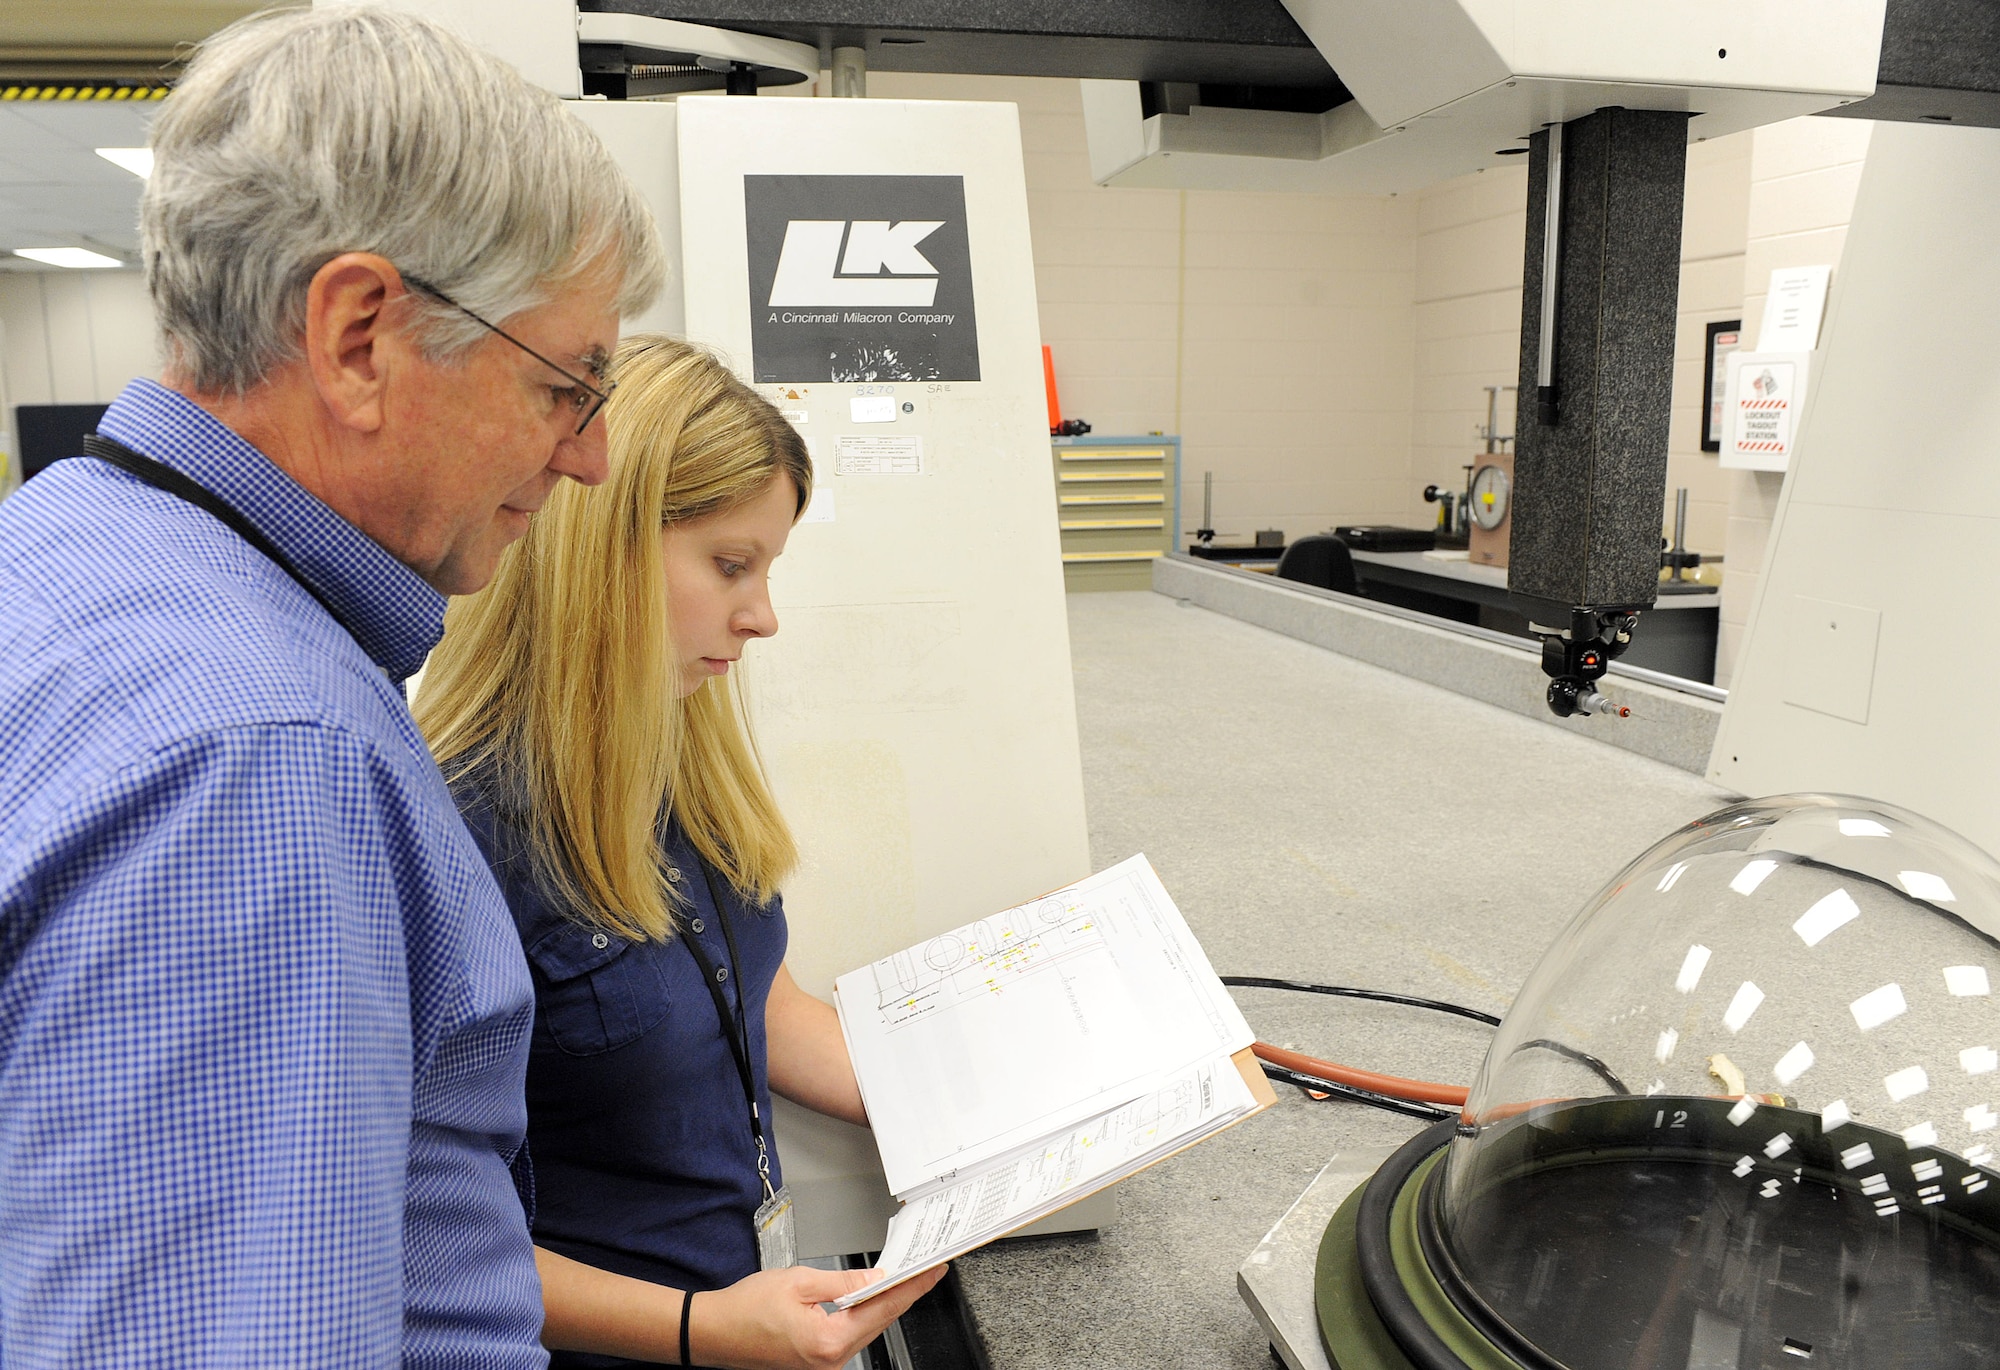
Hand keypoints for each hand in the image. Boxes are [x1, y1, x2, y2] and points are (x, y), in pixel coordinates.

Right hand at [694, 1263, 948, 1369]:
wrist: (712, 1332)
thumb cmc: (745, 1309)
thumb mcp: (797, 1282)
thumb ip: (842, 1281)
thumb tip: (876, 1279)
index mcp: (828, 1341)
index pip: (883, 1309)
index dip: (912, 1287)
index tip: (933, 1271)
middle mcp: (830, 1360)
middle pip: (879, 1321)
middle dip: (903, 1293)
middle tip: (925, 1269)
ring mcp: (823, 1363)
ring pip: (866, 1329)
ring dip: (884, 1303)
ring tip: (905, 1278)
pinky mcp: (815, 1360)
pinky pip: (849, 1334)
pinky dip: (863, 1314)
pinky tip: (871, 1297)